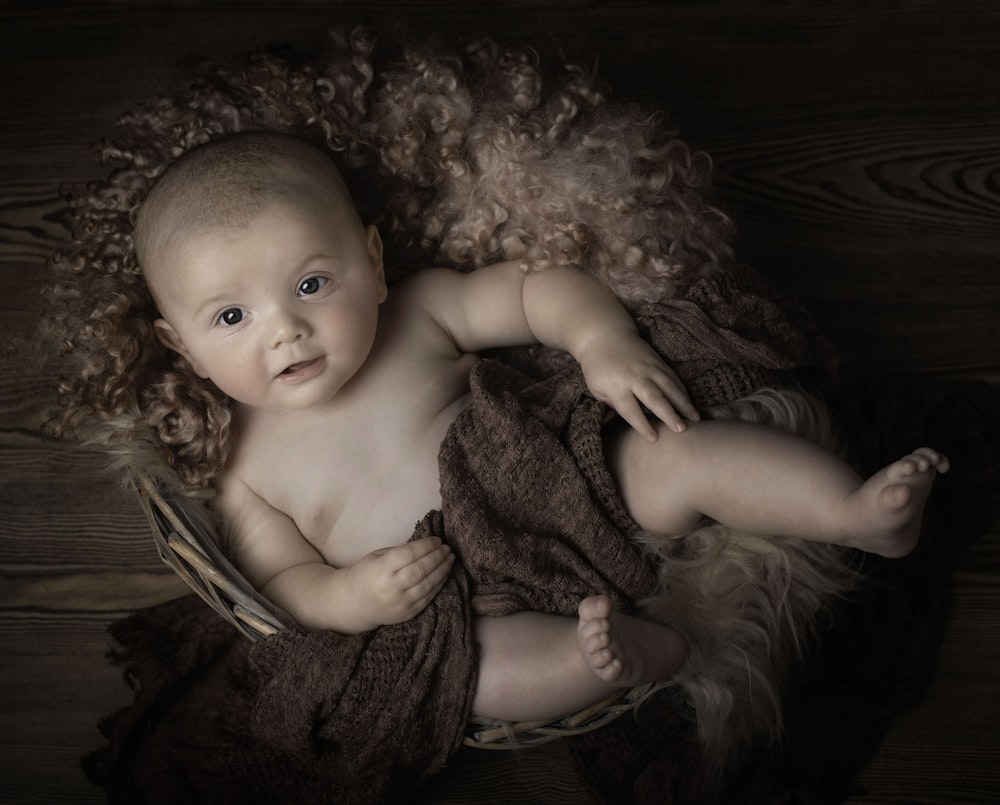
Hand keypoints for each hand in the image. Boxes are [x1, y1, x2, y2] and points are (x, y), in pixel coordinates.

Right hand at [347, 537, 455, 627]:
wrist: (354, 604)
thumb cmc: (366, 573)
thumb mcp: (377, 556)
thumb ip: (400, 552)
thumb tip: (427, 545)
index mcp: (381, 569)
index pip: (409, 554)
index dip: (426, 545)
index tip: (437, 539)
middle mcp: (392, 587)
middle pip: (421, 569)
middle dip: (437, 556)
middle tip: (447, 547)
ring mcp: (401, 603)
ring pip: (428, 584)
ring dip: (443, 569)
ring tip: (450, 558)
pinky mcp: (408, 613)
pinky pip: (428, 597)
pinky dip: (439, 584)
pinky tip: (444, 573)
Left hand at [577, 330, 699, 439]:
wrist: (605, 335)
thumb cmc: (598, 367)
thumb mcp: (596, 388)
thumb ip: (613, 404)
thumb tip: (632, 419)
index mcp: (616, 386)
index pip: (630, 409)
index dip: (642, 425)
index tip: (654, 439)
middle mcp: (634, 377)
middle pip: (654, 398)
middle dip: (669, 415)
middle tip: (681, 430)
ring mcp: (648, 367)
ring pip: (669, 386)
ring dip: (683, 403)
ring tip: (695, 418)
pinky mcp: (657, 361)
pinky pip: (672, 377)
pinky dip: (682, 390)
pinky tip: (690, 402)